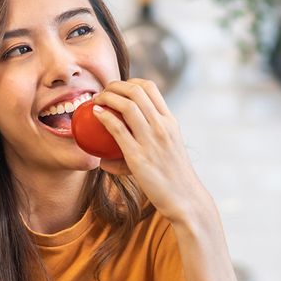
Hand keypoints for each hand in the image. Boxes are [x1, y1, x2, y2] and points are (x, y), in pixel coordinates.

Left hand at [92, 79, 211, 225]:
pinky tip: (95, 113)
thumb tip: (120, 145)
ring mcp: (151, 140)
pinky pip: (117, 129)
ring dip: (107, 96)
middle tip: (102, 92)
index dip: (130, 82)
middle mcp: (162, 126)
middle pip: (136, 91)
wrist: (185, 197)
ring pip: (126, 105)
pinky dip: (104, 117)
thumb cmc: (173, 177)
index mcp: (170, 121)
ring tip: (97, 100)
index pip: (150, 88)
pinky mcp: (138, 156)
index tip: (118, 89)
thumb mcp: (168, 149)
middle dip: (114, 85)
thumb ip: (149, 141)